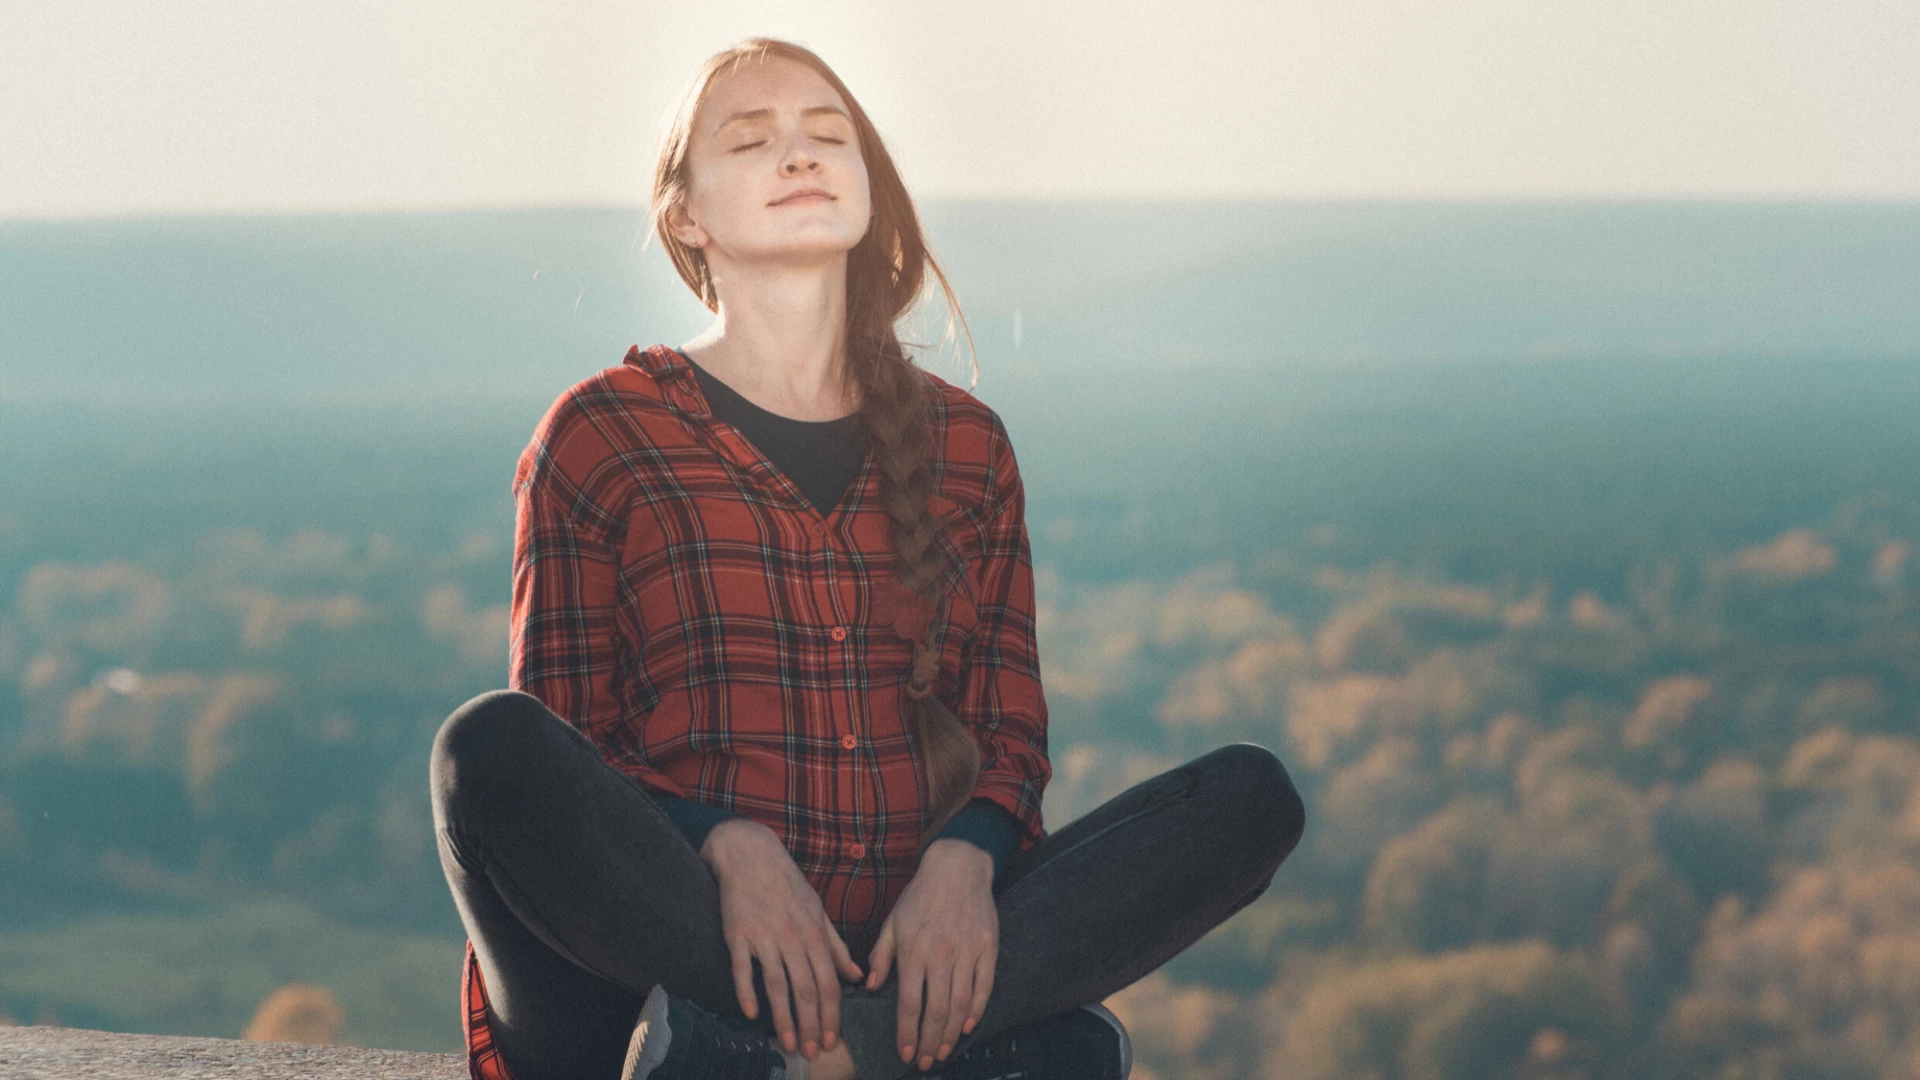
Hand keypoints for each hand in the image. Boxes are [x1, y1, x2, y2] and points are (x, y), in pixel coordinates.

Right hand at [702, 818, 865, 1059]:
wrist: (751, 855)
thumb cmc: (788, 884)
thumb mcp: (818, 911)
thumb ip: (837, 946)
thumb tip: (858, 976)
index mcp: (815, 933)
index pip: (829, 982)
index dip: (832, 1014)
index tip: (831, 1039)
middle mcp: (792, 937)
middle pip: (806, 989)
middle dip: (811, 1024)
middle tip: (811, 1051)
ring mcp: (764, 936)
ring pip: (777, 985)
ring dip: (783, 1018)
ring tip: (787, 1043)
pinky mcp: (738, 934)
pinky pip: (742, 969)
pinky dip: (747, 992)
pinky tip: (752, 1014)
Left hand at [864, 838, 998, 1071]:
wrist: (958, 866)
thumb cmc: (920, 896)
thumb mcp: (892, 922)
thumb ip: (881, 956)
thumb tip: (870, 987)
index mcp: (913, 950)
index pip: (908, 1003)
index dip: (906, 1033)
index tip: (904, 1053)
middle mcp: (940, 954)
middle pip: (936, 1010)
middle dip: (929, 1042)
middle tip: (925, 1062)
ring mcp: (967, 951)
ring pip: (960, 1004)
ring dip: (951, 1033)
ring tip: (943, 1052)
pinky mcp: (988, 947)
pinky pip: (984, 987)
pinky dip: (977, 1010)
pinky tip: (967, 1026)